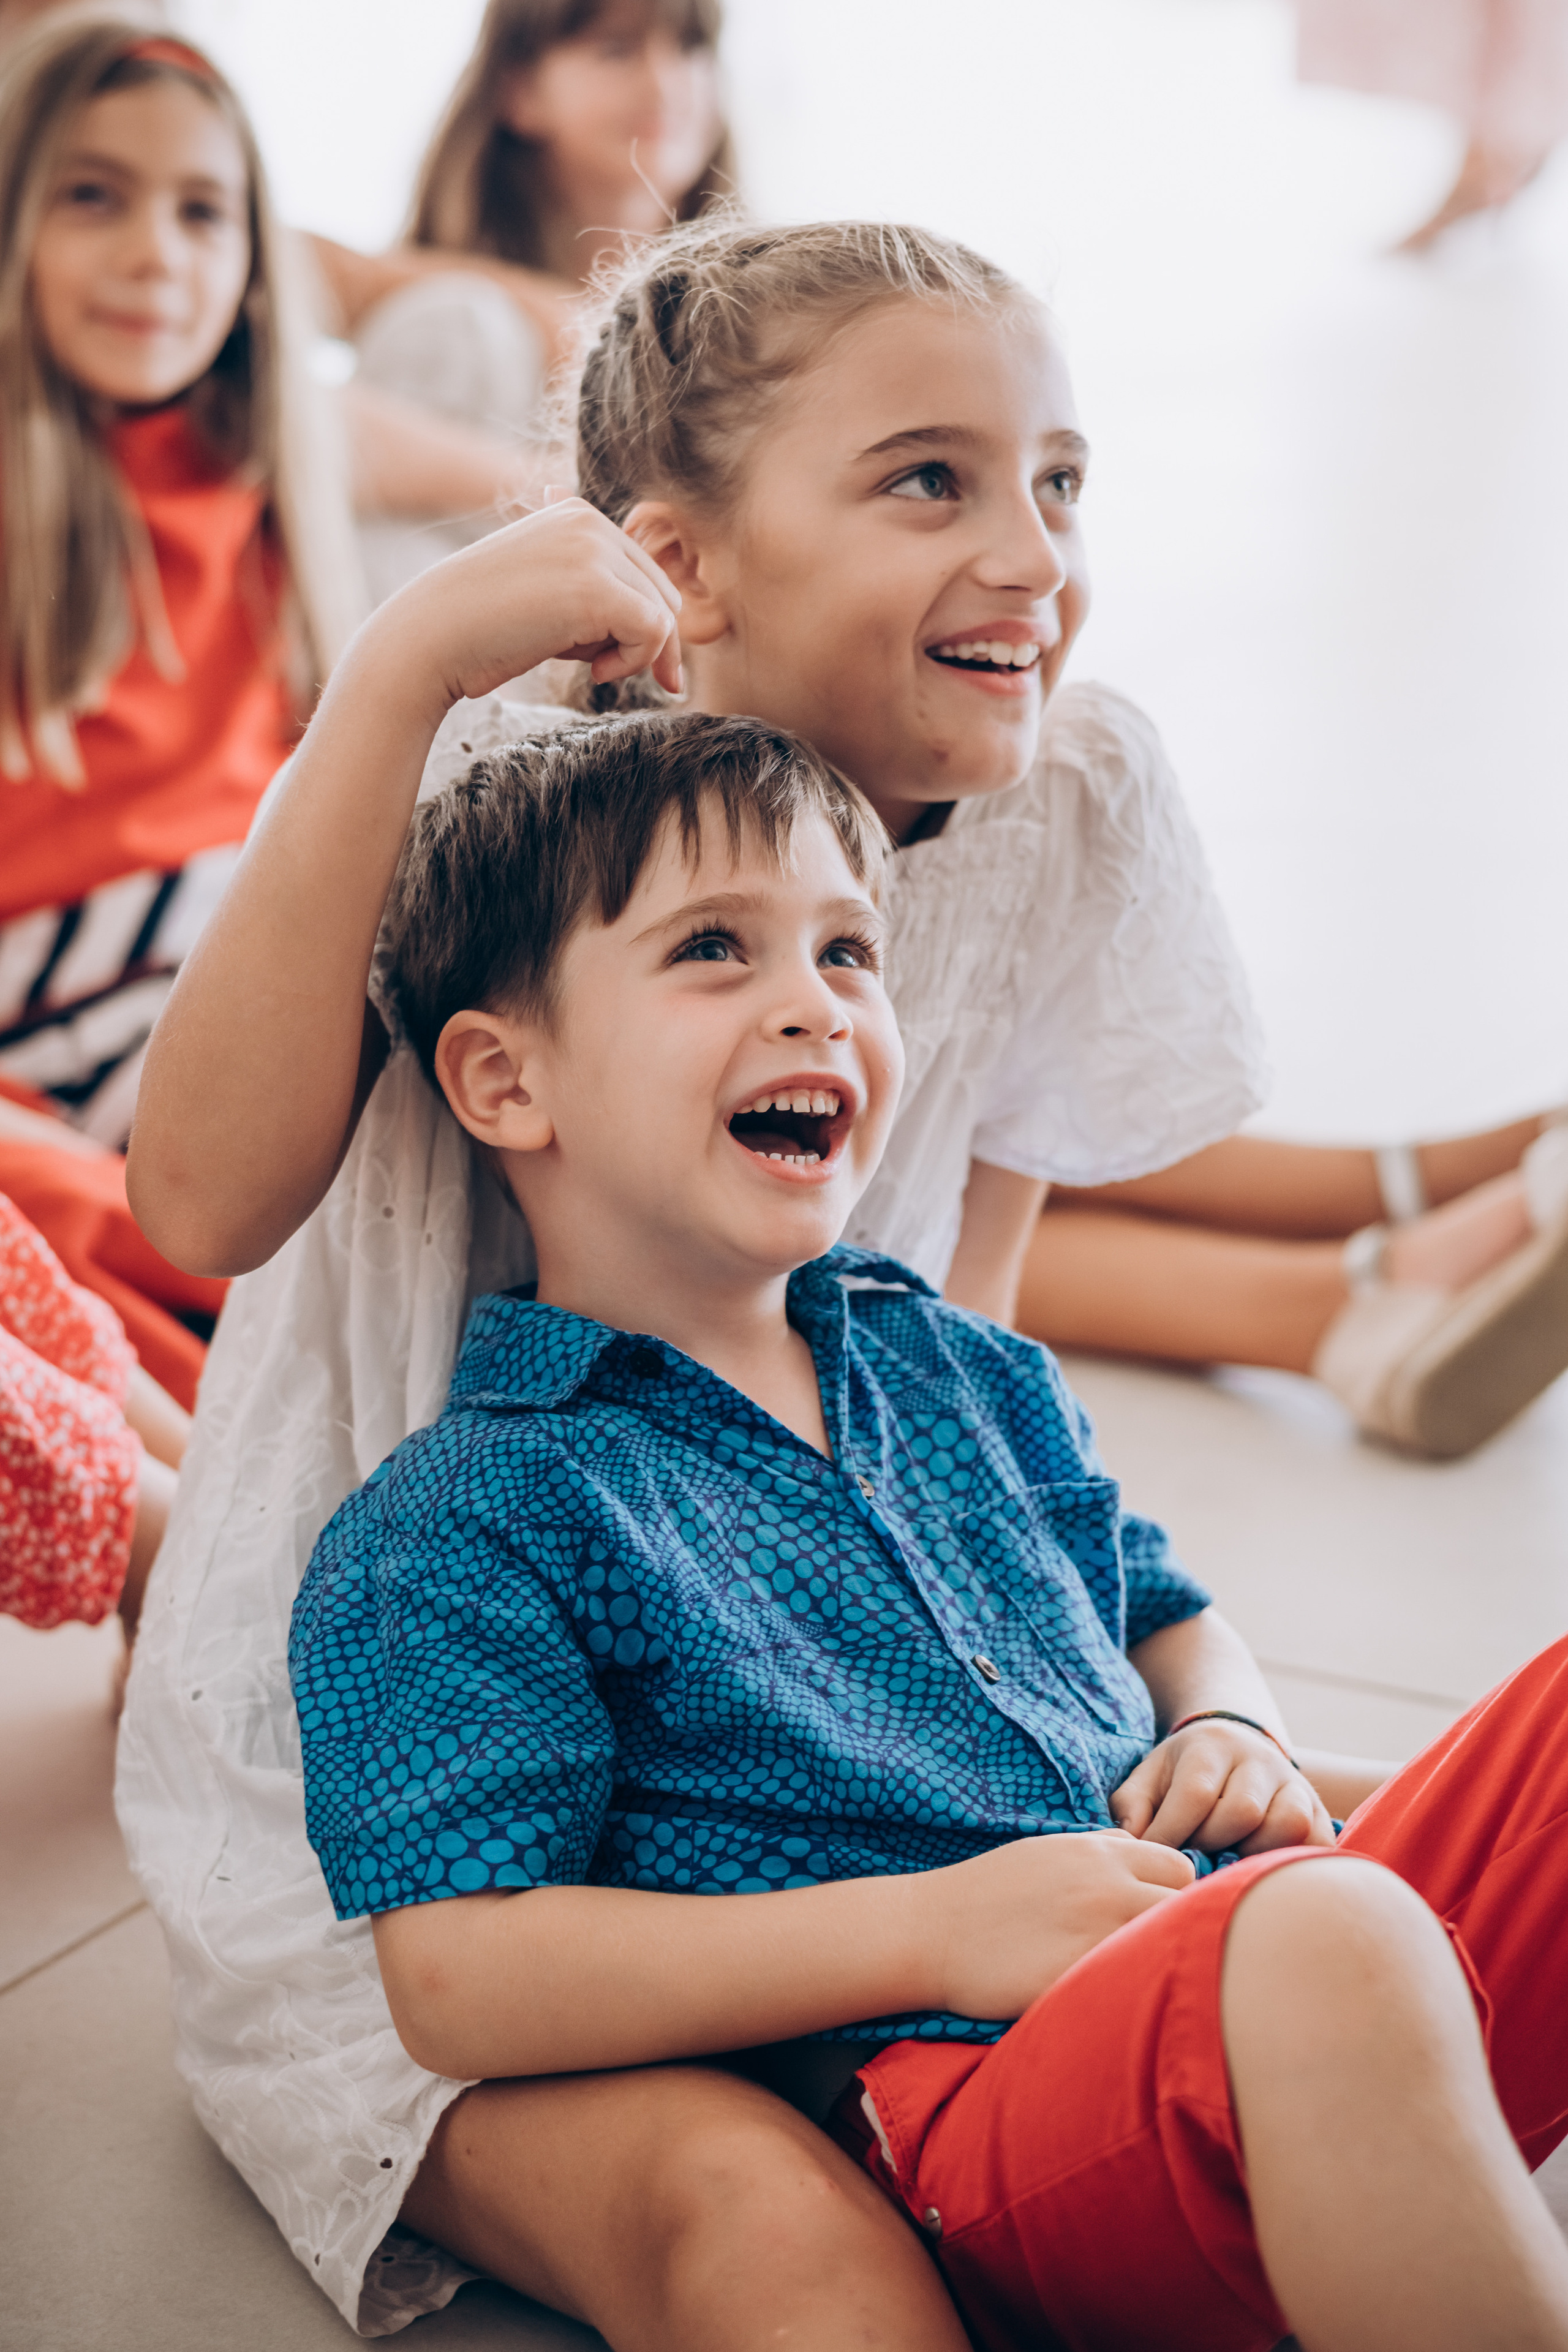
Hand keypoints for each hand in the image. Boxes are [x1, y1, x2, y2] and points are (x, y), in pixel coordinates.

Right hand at [368, 496, 683, 719]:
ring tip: (590, 667)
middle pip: (661, 592)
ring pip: (663, 613)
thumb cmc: (481, 628)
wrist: (430, 638)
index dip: (639, 621)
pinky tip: (595, 672)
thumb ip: (593, 589)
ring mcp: (594, 552)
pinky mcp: (598, 590)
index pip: (642, 572)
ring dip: (635, 653)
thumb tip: (666, 624)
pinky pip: (656, 632)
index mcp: (576, 513)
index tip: (616, 661)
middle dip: (642, 639)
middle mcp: (590, 522)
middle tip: (599, 668)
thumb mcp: (544, 591)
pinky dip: (634, 662)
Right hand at [920, 1830, 1195, 2021]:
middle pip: (1189, 1906)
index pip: (1181, 1867)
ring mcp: (1094, 1934)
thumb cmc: (988, 1892)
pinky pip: (1132, 1987)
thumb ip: (1099, 1850)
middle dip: (1184, 1929)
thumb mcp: (1048, 1851)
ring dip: (1164, 1962)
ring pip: (1170, 1947)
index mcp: (1100, 1854)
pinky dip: (1134, 1995)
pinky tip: (1117, 2003)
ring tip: (1144, 1981)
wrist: (930, 1930)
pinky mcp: (1077, 1979)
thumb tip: (1134, 1847)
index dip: (1180, 1894)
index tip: (1164, 1917)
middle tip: (1159, 1953)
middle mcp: (1107, 1887)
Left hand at [1111, 1722, 1336, 1855]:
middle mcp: (1258, 1760)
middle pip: (1242, 1811)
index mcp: (1212, 1745)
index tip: (1154, 1858)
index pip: (1196, 1793)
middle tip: (1194, 1855)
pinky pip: (1316, 1842)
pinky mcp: (1318, 1810)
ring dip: (1252, 1853)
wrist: (1235, 1744)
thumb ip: (1133, 1806)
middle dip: (1211, 1843)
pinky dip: (1289, 1862)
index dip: (1171, 1833)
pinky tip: (1259, 1867)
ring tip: (1228, 1859)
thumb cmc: (1185, 1772)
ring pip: (1286, 1825)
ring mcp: (1293, 1783)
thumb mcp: (1150, 1776)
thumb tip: (1130, 1844)